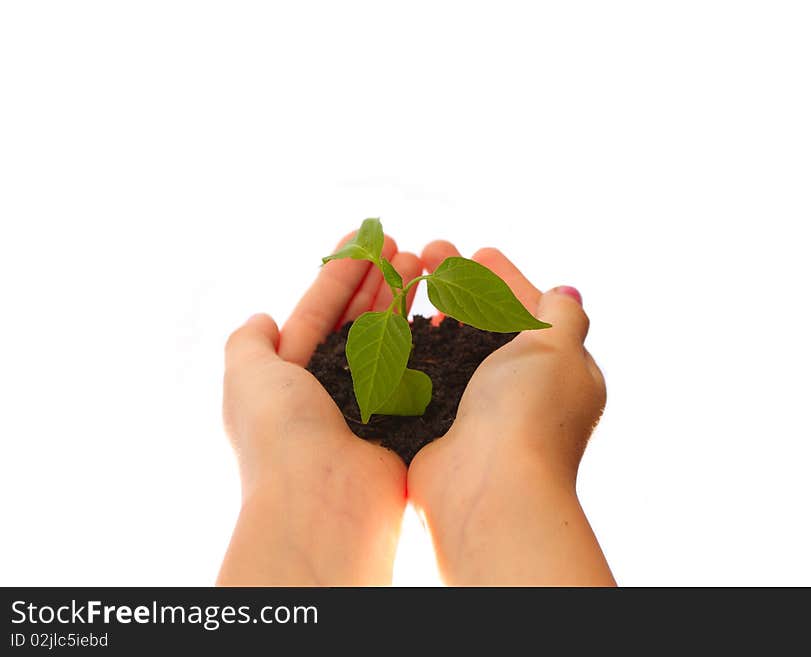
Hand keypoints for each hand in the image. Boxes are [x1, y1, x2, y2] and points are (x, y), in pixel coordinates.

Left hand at [217, 232, 421, 585]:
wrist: (325, 500)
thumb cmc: (281, 434)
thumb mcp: (247, 376)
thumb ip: (248, 343)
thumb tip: (260, 319)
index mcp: (289, 377)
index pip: (317, 312)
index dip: (340, 273)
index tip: (365, 237)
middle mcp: (329, 390)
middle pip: (356, 322)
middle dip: (376, 280)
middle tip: (402, 246)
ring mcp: (368, 405)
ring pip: (388, 340)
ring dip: (402, 299)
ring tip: (423, 262)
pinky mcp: (402, 421)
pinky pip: (415, 369)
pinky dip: (426, 337)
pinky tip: (439, 307)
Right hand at [408, 242, 613, 584]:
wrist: (489, 491)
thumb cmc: (530, 413)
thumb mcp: (558, 349)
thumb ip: (563, 315)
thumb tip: (569, 294)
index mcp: (561, 371)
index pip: (532, 311)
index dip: (504, 278)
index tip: (477, 250)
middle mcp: (523, 393)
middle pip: (489, 324)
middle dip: (462, 284)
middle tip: (428, 252)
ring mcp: (483, 412)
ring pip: (456, 347)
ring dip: (435, 310)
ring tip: (406, 279)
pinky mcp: (447, 428)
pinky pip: (431, 376)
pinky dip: (417, 348)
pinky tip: (396, 325)